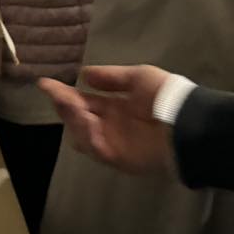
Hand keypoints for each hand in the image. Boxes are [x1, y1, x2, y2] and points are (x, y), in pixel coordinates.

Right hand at [37, 66, 174, 175]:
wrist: (188, 124)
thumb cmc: (166, 97)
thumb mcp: (139, 77)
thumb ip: (112, 77)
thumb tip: (84, 74)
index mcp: (115, 107)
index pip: (83, 100)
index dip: (64, 92)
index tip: (45, 83)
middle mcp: (110, 125)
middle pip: (76, 117)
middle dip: (64, 105)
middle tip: (56, 94)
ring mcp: (113, 143)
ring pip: (80, 133)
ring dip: (73, 118)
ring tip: (72, 102)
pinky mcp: (117, 158)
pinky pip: (95, 148)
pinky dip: (87, 134)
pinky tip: (87, 119)